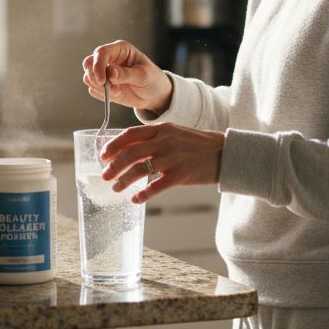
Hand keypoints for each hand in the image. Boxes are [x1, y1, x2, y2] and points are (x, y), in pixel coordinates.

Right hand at [82, 40, 172, 114]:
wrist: (154, 95)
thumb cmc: (152, 79)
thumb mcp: (143, 76)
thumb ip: (126, 74)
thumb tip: (109, 72)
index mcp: (120, 49)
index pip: (101, 53)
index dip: (98, 66)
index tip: (102, 81)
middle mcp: (109, 58)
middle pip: (88, 63)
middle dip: (95, 78)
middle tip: (109, 89)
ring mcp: (104, 72)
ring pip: (88, 78)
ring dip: (100, 88)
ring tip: (119, 92)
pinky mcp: (103, 85)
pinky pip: (93, 90)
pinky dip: (102, 95)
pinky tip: (117, 95)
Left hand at [99, 122, 223, 203]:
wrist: (225, 153)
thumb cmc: (198, 145)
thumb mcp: (175, 133)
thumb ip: (155, 139)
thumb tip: (130, 149)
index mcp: (162, 129)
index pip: (130, 135)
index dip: (113, 146)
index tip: (103, 156)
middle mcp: (165, 141)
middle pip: (130, 153)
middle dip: (113, 166)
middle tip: (105, 176)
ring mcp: (173, 158)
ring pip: (139, 170)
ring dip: (124, 181)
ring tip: (116, 188)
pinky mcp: (181, 175)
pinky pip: (156, 186)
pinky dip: (142, 194)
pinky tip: (135, 199)